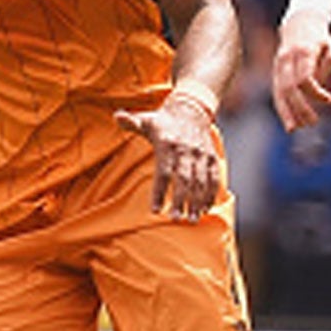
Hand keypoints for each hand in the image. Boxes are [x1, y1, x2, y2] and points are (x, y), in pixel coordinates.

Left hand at [114, 93, 219, 219]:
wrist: (191, 110)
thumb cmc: (162, 122)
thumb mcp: (146, 120)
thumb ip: (132, 123)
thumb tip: (116, 116)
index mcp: (168, 144)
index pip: (164, 172)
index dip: (159, 192)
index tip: (155, 211)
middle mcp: (186, 150)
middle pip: (184, 180)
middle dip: (181, 200)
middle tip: (176, 219)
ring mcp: (201, 154)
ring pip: (201, 182)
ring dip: (197, 202)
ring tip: (192, 219)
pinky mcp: (211, 158)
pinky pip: (213, 179)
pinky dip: (210, 195)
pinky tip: (204, 210)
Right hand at [271, 10, 330, 131]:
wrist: (298, 22)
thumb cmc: (319, 37)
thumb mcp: (329, 46)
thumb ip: (326, 65)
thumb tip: (318, 86)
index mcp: (303, 51)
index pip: (305, 78)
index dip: (316, 93)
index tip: (329, 99)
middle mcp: (287, 59)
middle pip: (290, 88)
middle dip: (300, 108)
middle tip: (313, 122)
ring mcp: (278, 65)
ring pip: (278, 92)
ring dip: (286, 112)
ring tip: (294, 129)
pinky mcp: (275, 71)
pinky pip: (276, 92)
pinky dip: (281, 107)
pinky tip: (288, 121)